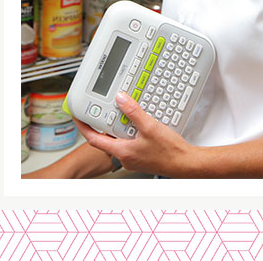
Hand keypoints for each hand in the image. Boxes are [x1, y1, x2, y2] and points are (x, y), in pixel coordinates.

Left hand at [73, 91, 196, 177]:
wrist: (185, 163)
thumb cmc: (170, 152)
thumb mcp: (150, 127)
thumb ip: (133, 112)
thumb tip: (121, 99)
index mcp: (122, 151)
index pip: (94, 139)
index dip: (83, 127)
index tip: (76, 117)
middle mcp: (125, 156)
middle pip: (105, 138)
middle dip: (101, 123)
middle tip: (97, 109)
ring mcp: (133, 156)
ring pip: (118, 139)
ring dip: (117, 125)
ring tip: (119, 111)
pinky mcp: (141, 154)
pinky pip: (128, 140)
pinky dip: (128, 129)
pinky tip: (137, 121)